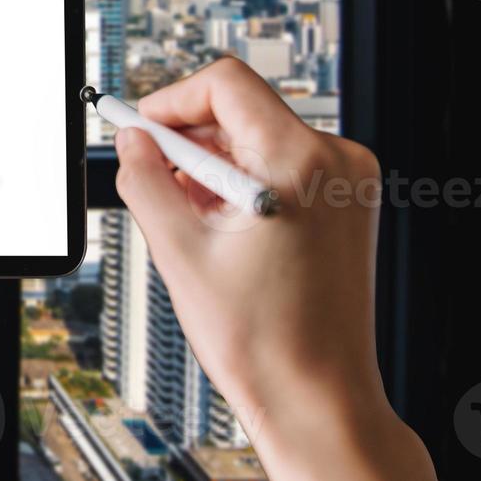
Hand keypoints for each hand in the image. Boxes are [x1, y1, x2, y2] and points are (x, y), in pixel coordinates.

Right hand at [114, 57, 433, 480]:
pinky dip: (241, 182)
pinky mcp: (345, 204)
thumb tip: (133, 143)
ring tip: (190, 217)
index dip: (171, 102)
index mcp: (299, 164)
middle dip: (188, 139)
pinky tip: (219, 225)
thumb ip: (145, 181)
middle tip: (153, 176)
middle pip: (241, 108)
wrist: (316, 395)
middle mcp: (336, 163)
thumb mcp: (179, 251)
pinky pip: (280, 164)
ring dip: (212, 163)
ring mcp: (347, 184)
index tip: (142, 131)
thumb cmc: (264, 340)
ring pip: (258, 136)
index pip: (225, 85)